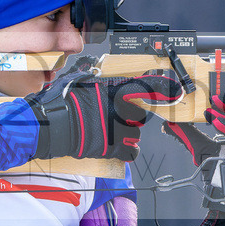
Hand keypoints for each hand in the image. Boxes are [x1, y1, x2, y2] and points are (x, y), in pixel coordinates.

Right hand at [27, 70, 181, 160]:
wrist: (49, 126)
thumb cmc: (59, 102)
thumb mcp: (77, 80)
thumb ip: (94, 79)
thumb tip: (97, 74)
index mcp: (113, 91)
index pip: (145, 86)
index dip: (162, 88)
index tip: (175, 89)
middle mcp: (119, 110)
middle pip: (139, 115)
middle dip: (131, 116)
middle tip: (113, 117)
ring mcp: (118, 130)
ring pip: (135, 133)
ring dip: (126, 134)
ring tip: (108, 132)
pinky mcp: (112, 149)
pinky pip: (132, 151)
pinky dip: (127, 150)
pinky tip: (117, 146)